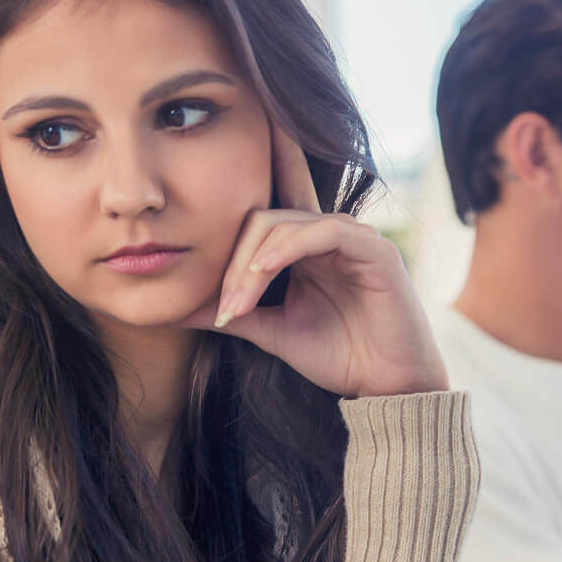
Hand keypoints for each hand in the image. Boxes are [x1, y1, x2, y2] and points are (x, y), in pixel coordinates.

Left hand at [184, 124, 448, 398]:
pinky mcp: (374, 250)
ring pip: (287, 223)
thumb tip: (173, 309)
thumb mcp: (272, 331)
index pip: (274, 199)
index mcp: (307, 246)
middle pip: (264, 217)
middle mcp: (330, 233)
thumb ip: (230, 312)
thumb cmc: (340, 357)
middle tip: (220, 306)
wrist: (387, 388)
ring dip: (252, 263)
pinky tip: (263, 271)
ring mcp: (355, 237)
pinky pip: (323, 231)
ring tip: (236, 304)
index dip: (252, 174)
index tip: (210, 186)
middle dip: (233, 260)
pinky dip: (288, 249)